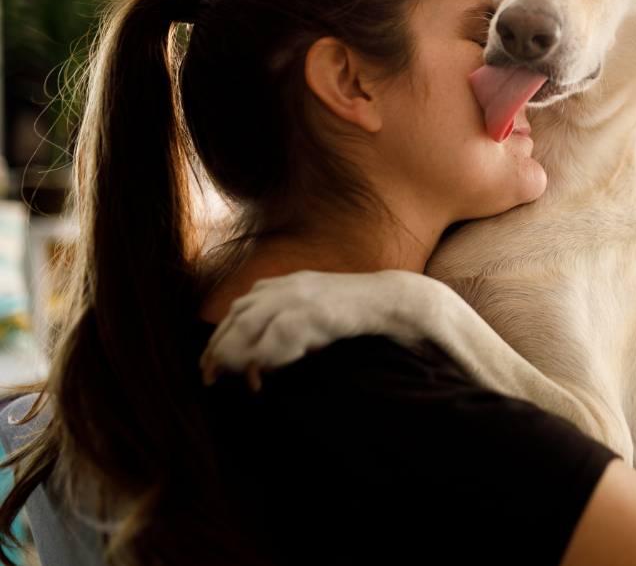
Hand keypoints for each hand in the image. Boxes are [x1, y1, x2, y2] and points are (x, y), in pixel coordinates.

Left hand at [199, 270, 449, 389]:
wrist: (398, 301)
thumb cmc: (359, 314)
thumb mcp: (317, 316)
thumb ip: (289, 329)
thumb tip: (261, 364)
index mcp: (284, 284)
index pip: (237, 308)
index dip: (220, 337)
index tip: (210, 364)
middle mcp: (287, 286)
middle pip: (236, 316)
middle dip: (219, 348)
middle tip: (210, 378)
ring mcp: (301, 296)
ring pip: (249, 324)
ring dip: (234, 354)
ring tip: (230, 379)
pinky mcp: (316, 312)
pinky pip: (278, 335)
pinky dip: (264, 356)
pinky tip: (261, 376)